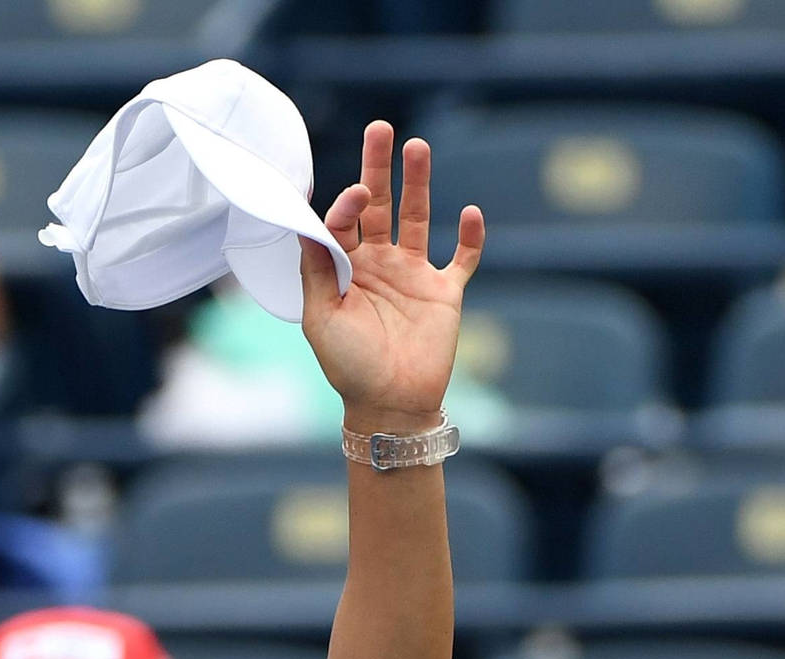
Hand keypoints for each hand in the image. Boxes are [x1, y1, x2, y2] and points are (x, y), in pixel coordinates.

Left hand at [299, 121, 484, 435]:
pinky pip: (462, 259)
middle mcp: (378, 264)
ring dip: (419, 184)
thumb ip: (317, 267)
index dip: (345, 203)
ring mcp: (413, 276)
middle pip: (378, 205)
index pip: (343, 221)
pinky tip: (471, 212)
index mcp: (344, 268)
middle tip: (381, 128)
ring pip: (417, 218)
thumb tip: (313, 219)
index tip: (351, 194)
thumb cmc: (348, 365)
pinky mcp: (444, 293)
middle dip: (378, 168)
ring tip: (418, 146)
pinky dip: (470, 237)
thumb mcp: (320, 315)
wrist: (389, 405)